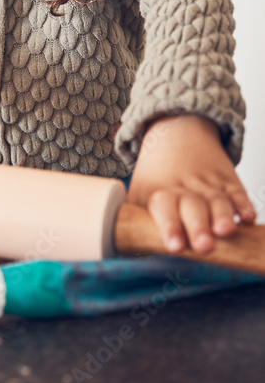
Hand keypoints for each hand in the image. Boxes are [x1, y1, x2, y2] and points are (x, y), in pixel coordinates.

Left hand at [127, 114, 255, 253]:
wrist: (177, 131)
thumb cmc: (157, 173)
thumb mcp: (140, 192)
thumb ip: (137, 220)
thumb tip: (135, 251)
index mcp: (158, 191)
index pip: (163, 207)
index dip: (169, 226)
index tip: (174, 246)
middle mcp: (184, 186)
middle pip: (191, 206)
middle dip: (198, 227)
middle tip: (204, 246)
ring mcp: (207, 182)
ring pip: (216, 199)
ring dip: (223, 216)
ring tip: (225, 231)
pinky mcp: (227, 179)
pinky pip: (237, 191)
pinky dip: (244, 204)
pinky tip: (247, 218)